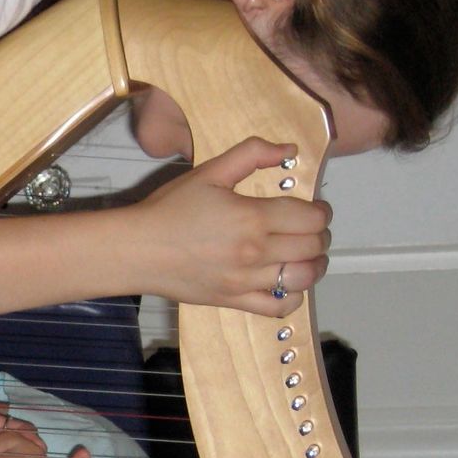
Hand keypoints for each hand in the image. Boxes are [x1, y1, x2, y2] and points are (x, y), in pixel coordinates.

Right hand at [130, 137, 330, 315]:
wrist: (136, 250)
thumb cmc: (169, 210)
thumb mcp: (208, 172)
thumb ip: (251, 154)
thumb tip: (289, 149)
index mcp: (252, 218)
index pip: (311, 218)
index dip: (321, 212)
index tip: (313, 209)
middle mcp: (254, 252)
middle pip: (312, 247)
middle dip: (319, 235)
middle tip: (308, 229)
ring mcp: (246, 281)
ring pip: (303, 278)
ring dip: (314, 265)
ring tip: (305, 256)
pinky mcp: (234, 300)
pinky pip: (279, 307)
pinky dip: (293, 297)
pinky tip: (286, 283)